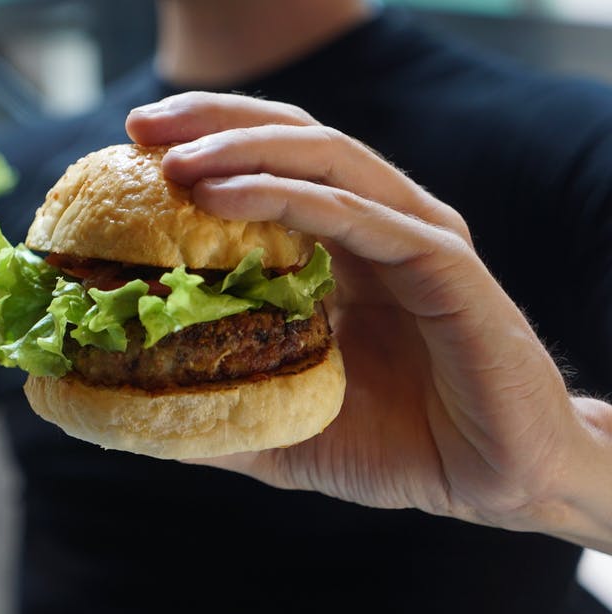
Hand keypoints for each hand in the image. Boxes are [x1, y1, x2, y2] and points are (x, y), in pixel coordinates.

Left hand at [125, 92, 609, 542]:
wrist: (494, 482)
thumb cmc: (393, 447)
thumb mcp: (280, 426)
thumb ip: (215, 406)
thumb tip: (128, 405)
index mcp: (341, 246)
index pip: (270, 164)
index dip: (204, 143)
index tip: (129, 147)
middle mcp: (378, 224)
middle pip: (293, 138)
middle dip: (213, 122)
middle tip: (139, 127)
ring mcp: (414, 236)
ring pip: (325, 159)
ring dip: (243, 151)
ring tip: (175, 162)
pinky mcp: (444, 264)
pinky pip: (359, 215)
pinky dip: (289, 197)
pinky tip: (223, 196)